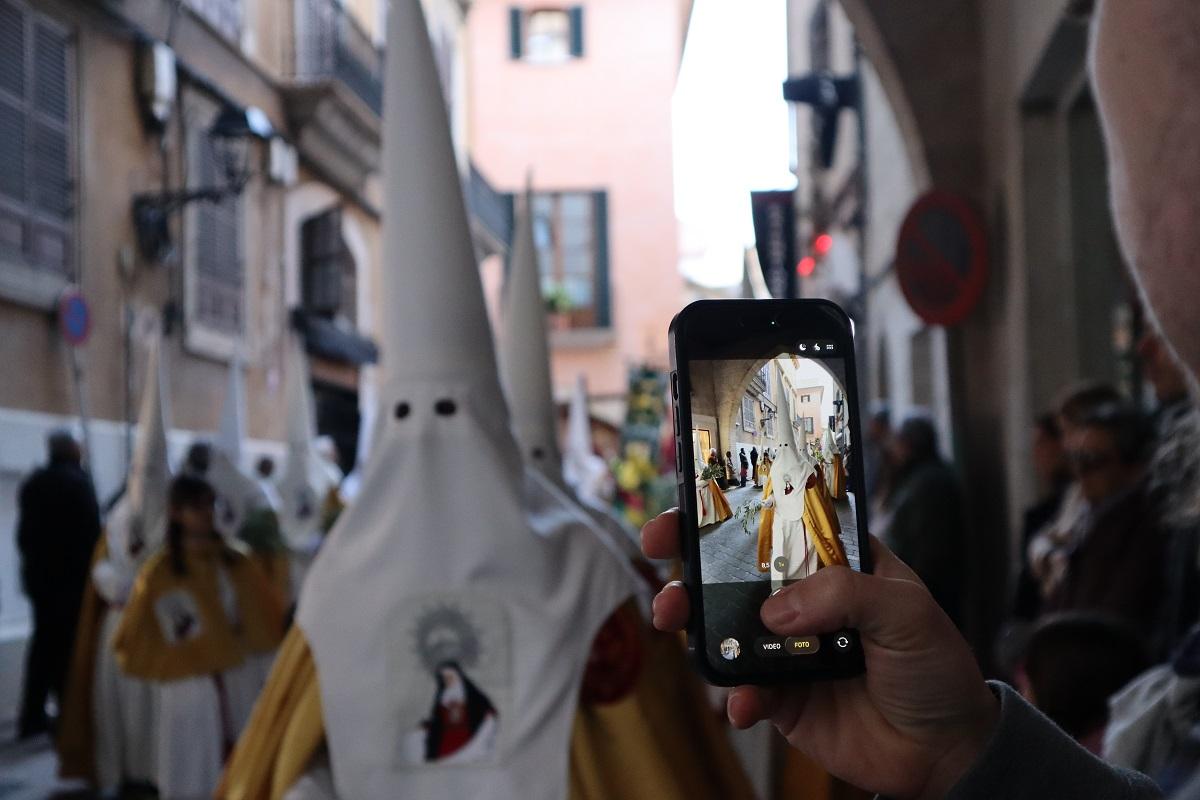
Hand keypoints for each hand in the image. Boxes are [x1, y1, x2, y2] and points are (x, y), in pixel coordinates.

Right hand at [642, 509, 997, 799]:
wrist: (945, 752)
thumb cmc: (936, 667)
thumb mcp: (907, 611)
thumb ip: (843, 595)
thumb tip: (774, 613)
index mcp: (834, 561)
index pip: (775, 523)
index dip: (728, 509)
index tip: (688, 505)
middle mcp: (803, 599)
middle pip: (732, 571)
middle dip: (687, 560)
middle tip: (657, 555)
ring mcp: (787, 648)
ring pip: (723, 627)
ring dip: (692, 623)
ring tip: (672, 621)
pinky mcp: (781, 697)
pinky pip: (742, 689)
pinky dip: (734, 696)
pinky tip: (744, 704)